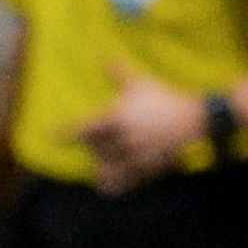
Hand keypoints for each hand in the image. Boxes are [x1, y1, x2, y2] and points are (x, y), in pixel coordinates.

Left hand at [74, 62, 206, 193]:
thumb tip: (104, 59)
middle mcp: (123, 138)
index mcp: (117, 117)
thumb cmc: (164, 97)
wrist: (193, 117)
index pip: (85, 128)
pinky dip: (115, 185)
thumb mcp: (141, 83)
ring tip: (96, 172)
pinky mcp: (148, 165)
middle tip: (90, 145)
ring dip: (101, 169)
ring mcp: (135, 154)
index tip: (54, 138)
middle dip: (91, 148)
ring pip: (109, 167)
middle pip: (96, 149)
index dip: (67, 133)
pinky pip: (127, 179)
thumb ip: (119, 73)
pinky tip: (107, 189)